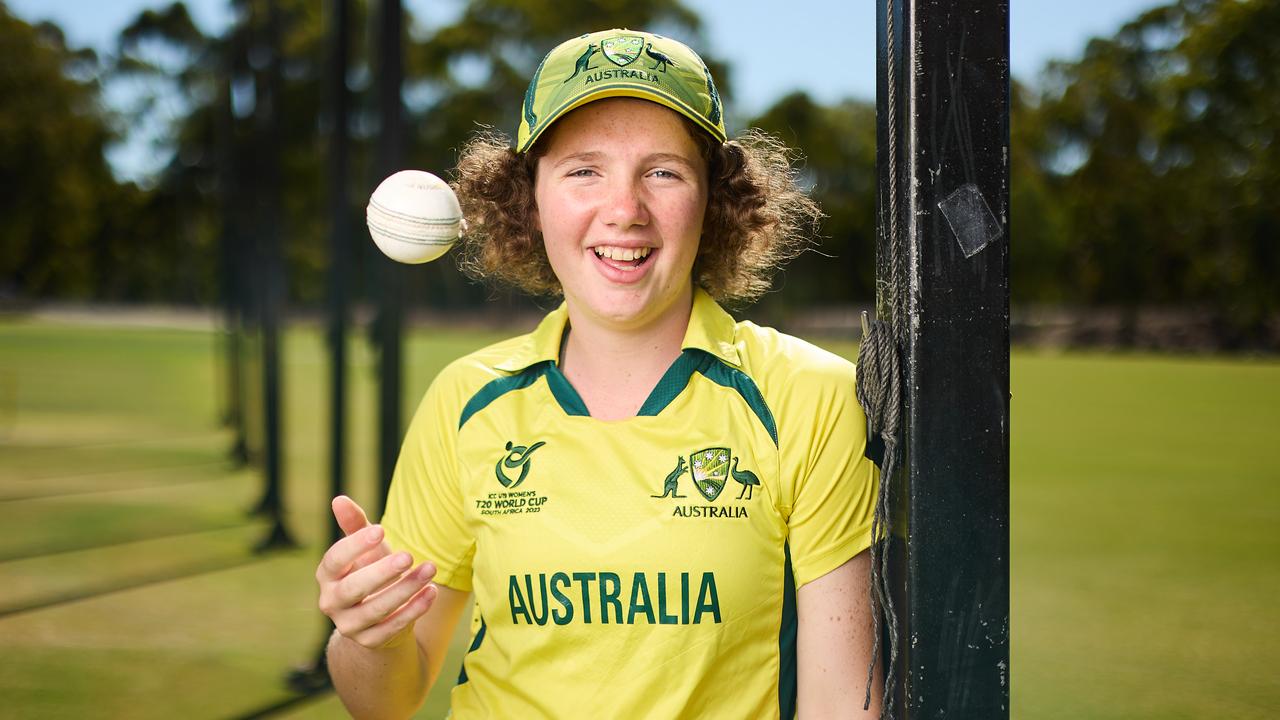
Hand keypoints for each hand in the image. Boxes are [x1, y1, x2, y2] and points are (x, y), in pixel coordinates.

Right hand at [316, 495, 437, 647]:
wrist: (378, 615)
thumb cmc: (370, 570)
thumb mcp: (366, 548)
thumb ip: (355, 525)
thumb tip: (339, 499)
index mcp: (327, 575)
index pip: (334, 560)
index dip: (355, 545)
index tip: (381, 529)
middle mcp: (331, 602)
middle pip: (353, 589)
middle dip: (382, 572)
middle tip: (409, 555)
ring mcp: (349, 625)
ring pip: (376, 610)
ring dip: (405, 589)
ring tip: (430, 569)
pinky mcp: (369, 641)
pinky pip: (392, 627)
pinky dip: (414, 610)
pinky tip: (432, 592)